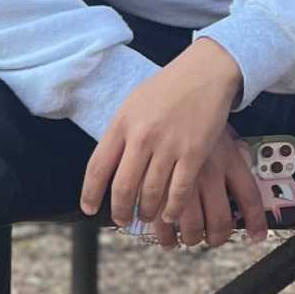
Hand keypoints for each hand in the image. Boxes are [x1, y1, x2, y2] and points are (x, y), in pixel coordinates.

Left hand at [80, 39, 262, 246]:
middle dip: (121, 211)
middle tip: (123, 221)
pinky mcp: (194, 151)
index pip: (98, 167)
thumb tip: (108, 164)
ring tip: (148, 217)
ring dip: (148, 211)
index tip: (89, 209)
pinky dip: (173, 207)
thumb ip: (121, 132)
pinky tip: (170, 213)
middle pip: (123, 187)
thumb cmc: (168, 88)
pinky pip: (179, 190)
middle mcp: (142, 136)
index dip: (91, 193)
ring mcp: (169, 145)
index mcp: (122, 123)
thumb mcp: (134, 104)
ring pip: (151, 192)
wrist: (205, 72)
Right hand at [165, 128, 270, 249]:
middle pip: (220, 220)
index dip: (256, 222)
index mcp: (229, 159)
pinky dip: (165, 235)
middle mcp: (209, 172)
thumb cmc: (197, 117)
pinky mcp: (156, 181)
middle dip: (216, 237)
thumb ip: (237, 157)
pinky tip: (167, 238)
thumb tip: (243, 176)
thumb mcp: (224, 134)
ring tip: (188, 239)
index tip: (256, 236)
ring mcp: (181, 178)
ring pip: (191, 226)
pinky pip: (162, 220)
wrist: (171, 94)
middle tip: (211, 239)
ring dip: (191, 239)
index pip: (250, 197)